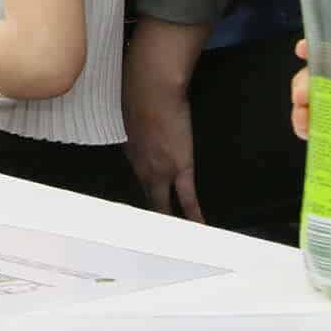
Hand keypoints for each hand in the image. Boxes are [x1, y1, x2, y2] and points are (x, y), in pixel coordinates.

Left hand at [123, 18, 208, 222]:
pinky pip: (187, 199)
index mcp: (129, 153)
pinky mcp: (179, 167)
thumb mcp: (131, 111)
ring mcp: (159, 170)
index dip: (144, 194)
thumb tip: (141, 124)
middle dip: (152, 218)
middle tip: (155, 241)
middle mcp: (141, 167)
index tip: (144, 212)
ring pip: (163, 205)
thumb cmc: (140, 89)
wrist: (151, 85)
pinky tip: (200, 230)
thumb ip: (137, 125)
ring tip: (177, 244)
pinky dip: (193, 217)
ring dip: (170, 223)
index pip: (138, 180)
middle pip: (147, 199)